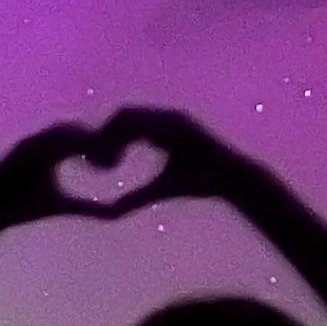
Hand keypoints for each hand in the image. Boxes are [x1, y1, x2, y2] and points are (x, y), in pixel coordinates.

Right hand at [0, 120, 115, 233]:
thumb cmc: (23, 208)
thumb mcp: (63, 206)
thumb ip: (88, 207)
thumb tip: (116, 214)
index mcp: (55, 151)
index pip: (85, 139)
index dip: (103, 146)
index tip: (120, 161)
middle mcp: (43, 143)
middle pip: (77, 130)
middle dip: (96, 138)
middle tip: (116, 154)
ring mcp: (29, 144)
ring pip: (61, 132)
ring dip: (80, 139)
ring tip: (100, 155)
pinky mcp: (18, 151)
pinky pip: (42, 142)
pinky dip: (60, 146)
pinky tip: (75, 157)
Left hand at [86, 105, 264, 216]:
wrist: (231, 182)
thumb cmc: (197, 184)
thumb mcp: (158, 191)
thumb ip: (134, 197)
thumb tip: (111, 211)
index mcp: (156, 131)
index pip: (121, 124)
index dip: (104, 140)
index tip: (95, 164)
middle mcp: (164, 119)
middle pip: (122, 115)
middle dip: (104, 135)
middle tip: (98, 163)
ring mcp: (174, 118)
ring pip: (132, 115)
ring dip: (116, 137)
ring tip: (110, 163)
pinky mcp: (183, 123)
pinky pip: (152, 123)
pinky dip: (134, 136)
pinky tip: (127, 156)